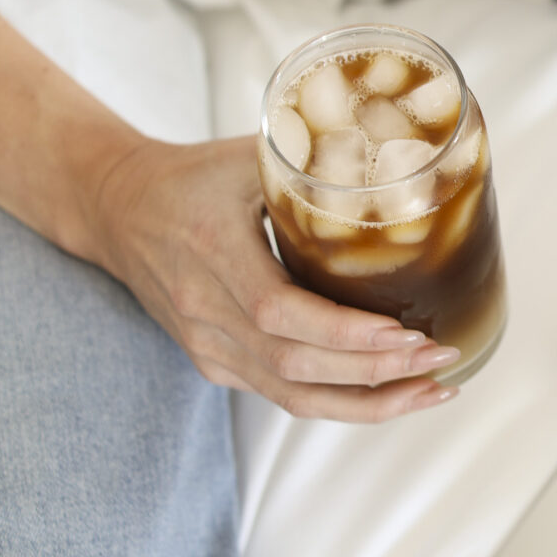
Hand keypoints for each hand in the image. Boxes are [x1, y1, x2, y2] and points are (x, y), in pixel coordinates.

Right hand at [90, 133, 460, 419]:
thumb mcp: (248, 155)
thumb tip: (403, 157)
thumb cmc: (191, 176)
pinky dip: (340, 401)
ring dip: (368, 401)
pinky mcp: (213, 363)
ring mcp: (207, 345)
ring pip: (293, 395)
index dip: (344, 332)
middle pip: (295, 365)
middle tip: (439, 357)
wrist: (116, 208)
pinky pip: (282, 395)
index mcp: (212, 250)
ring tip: (431, 389)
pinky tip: (389, 392)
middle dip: (376, 372)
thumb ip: (315, 157)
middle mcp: (204, 310)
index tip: (405, 332)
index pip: (280, 312)